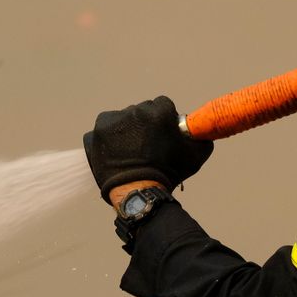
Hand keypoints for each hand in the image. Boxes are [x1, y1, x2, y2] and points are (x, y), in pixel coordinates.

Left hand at [83, 95, 213, 202]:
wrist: (138, 192)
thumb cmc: (169, 172)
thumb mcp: (196, 155)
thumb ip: (202, 136)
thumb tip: (201, 129)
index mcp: (158, 111)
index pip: (163, 105)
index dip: (165, 119)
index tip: (163, 133)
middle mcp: (133, 111)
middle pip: (142, 111)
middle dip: (145, 123)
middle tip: (147, 144)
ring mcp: (111, 122)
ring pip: (122, 119)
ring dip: (127, 130)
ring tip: (131, 151)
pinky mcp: (94, 134)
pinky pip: (104, 131)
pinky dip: (109, 139)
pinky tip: (116, 152)